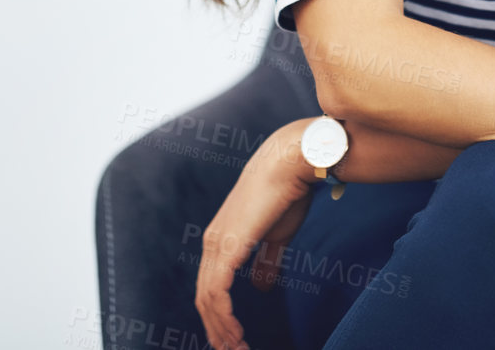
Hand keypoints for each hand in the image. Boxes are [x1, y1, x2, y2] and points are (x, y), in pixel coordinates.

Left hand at [194, 119, 321, 349]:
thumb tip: (260, 287)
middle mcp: (213, 242)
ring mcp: (216, 244)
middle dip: (218, 330)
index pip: (212, 286)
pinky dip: (224, 318)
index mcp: (222, 238)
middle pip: (205, 297)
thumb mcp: (277, 234)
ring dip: (221, 330)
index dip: (220, 316)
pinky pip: (216, 292)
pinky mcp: (226, 247)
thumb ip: (267, 261)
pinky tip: (236, 334)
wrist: (290, 162)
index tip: (235, 340)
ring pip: (208, 299)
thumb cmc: (287, 192)